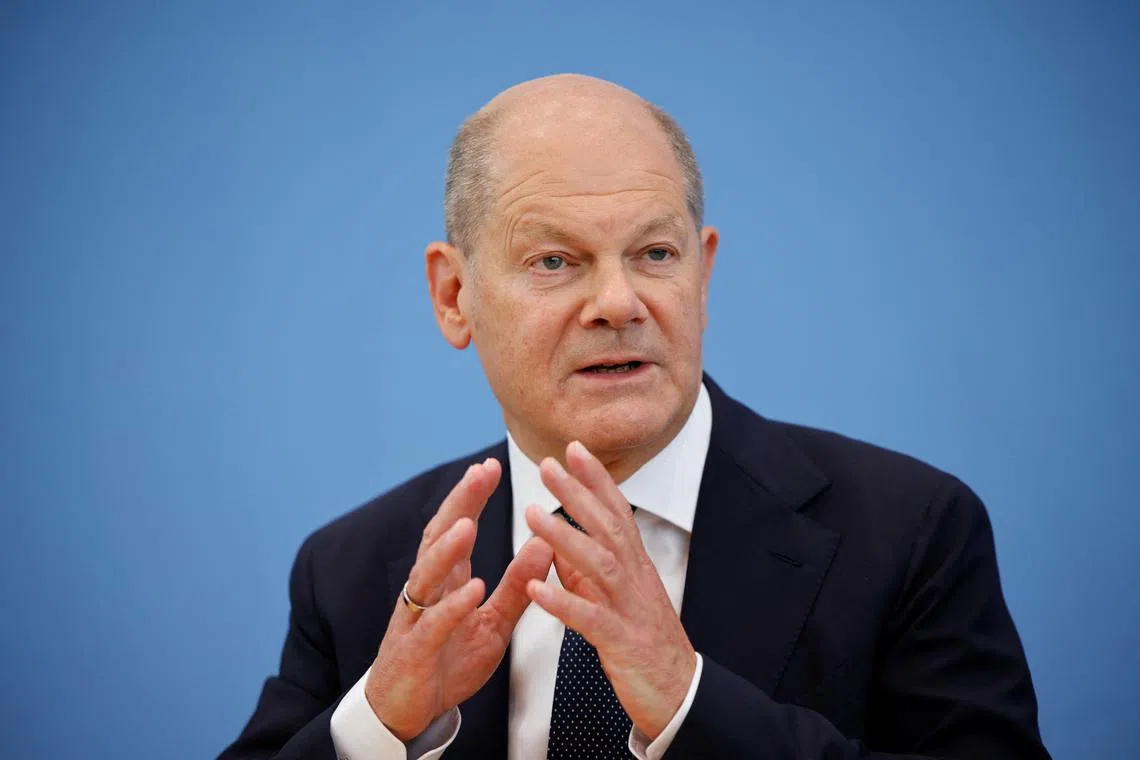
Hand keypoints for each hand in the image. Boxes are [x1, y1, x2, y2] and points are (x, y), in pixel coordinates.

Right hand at [365, 458, 553, 740]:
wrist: (410, 711)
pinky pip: (431, 625)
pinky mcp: (414, 651)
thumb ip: (517, 585)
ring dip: (448, 550)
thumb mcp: (493, 621)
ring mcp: (415, 619)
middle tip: (479, 473)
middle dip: (458, 504)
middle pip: (437, 538)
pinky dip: (451, 606)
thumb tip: (543, 543)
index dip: (470, 496)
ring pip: (426, 576)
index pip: (454, 527)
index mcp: (445, 580)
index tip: (489, 465)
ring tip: (470, 525)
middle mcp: (425, 591)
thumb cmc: (448, 660)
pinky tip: (471, 590)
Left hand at [524, 441, 696, 740]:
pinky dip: (562, 602)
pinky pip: (590, 619)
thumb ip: (586, 573)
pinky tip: (534, 588)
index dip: (597, 479)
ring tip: (531, 514)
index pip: (617, 511)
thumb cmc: (644, 644)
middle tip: (547, 464)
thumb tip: (556, 546)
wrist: (679, 694)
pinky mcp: (621, 642)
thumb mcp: (615, 599)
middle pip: (608, 527)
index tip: (575, 447)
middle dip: (578, 493)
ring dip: (564, 537)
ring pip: (599, 564)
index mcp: (634, 567)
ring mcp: (630, 609)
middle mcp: (635, 579)